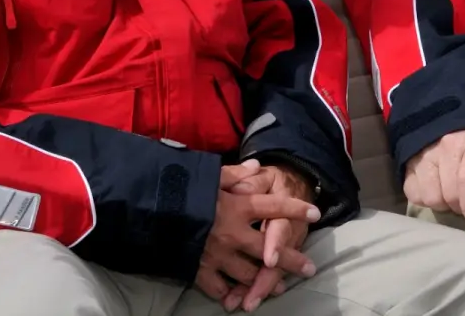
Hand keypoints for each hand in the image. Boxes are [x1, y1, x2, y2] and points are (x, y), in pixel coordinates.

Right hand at [193, 160, 319, 306]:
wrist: (149, 210)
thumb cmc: (181, 189)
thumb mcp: (210, 175)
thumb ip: (235, 174)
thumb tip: (256, 166)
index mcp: (237, 206)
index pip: (274, 207)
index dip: (296, 209)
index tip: (315, 212)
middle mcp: (233, 233)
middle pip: (270, 250)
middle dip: (292, 259)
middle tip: (309, 268)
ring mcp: (218, 255)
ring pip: (250, 274)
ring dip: (266, 281)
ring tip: (279, 287)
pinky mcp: (200, 271)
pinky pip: (221, 288)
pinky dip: (231, 294)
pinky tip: (239, 298)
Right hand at [403, 129, 464, 228]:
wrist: (450, 111)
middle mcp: (447, 146)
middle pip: (449, 194)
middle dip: (460, 207)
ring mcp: (424, 151)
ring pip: (430, 196)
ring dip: (442, 204)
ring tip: (449, 194)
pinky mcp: (408, 158)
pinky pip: (412, 192)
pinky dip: (423, 197)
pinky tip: (434, 188)